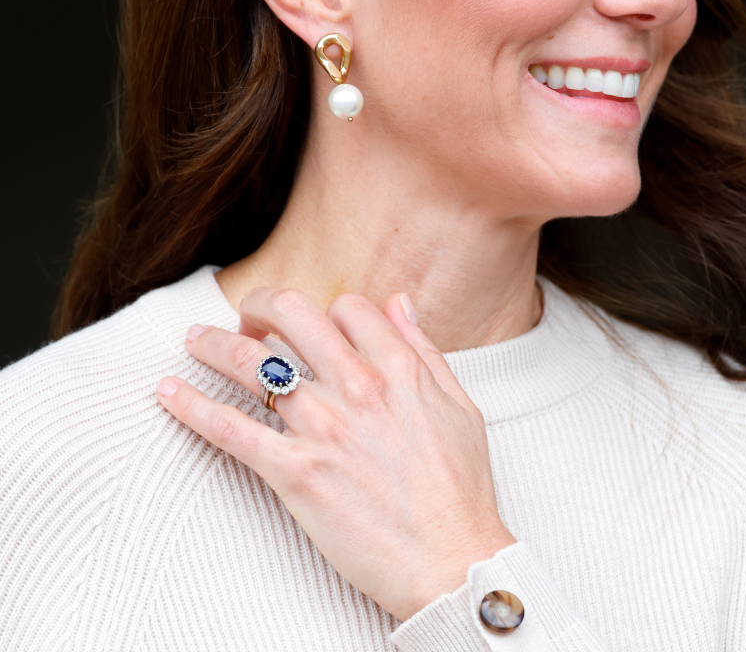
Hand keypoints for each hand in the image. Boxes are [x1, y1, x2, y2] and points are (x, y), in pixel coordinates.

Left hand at [158, 287, 515, 620]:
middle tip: (243, 319)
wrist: (449, 557)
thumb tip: (399, 306)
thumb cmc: (459, 491)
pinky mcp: (295, 471)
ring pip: (252, 364)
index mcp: (402, 370)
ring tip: (195, 341)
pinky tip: (169, 392)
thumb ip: (426, 352)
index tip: (307, 327)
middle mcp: (360, 387)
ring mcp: (324, 427)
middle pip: (292, 315)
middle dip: (257, 306)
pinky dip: (192, 406)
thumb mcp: (459, 408)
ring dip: (213, 344)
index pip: (348, 308)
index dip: (323, 310)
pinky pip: (230, 428)